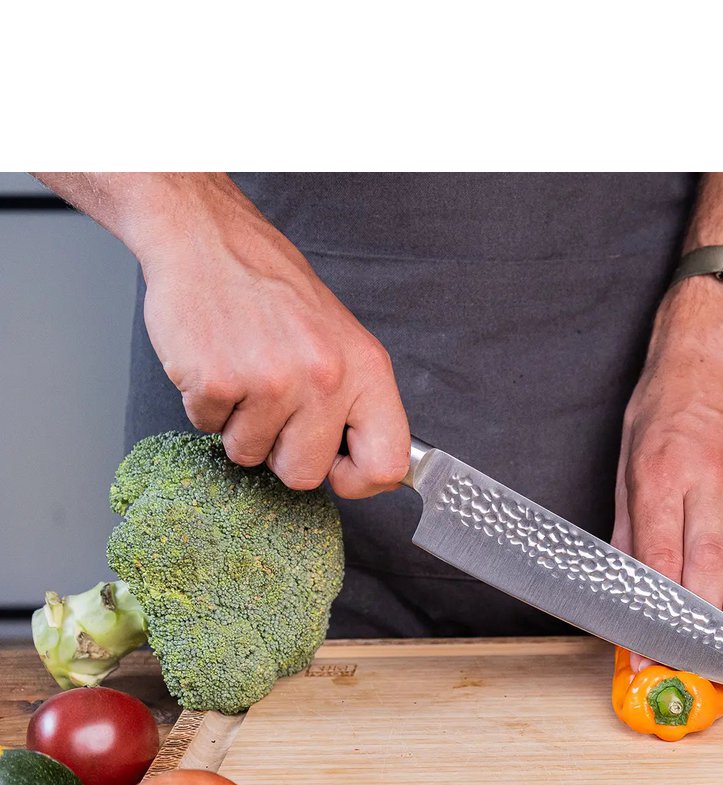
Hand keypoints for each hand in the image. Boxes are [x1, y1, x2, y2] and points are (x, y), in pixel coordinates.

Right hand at [133, 176, 409, 497]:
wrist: (210, 240)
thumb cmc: (276, 294)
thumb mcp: (342, 342)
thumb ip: (357, 403)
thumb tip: (369, 466)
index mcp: (366, 371)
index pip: (387, 465)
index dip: (359, 480)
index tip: (337, 466)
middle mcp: (325, 377)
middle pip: (304, 475)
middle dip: (282, 452)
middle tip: (274, 405)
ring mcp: (270, 381)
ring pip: (251, 456)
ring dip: (240, 425)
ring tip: (245, 373)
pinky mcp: (216, 382)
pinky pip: (208, 430)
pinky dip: (207, 405)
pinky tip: (217, 362)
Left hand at [613, 280, 722, 671]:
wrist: (717, 357)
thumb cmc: (665, 404)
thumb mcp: (625, 462)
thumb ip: (626, 531)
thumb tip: (621, 592)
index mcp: (664, 472)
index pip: (659, 561)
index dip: (651, 617)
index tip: (642, 656)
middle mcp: (711, 483)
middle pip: (709, 576)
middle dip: (693, 636)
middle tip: (680, 675)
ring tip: (717, 672)